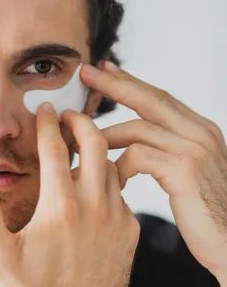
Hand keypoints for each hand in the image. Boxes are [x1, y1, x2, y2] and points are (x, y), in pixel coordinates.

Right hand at [0, 102, 139, 286]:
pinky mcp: (130, 232)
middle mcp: (94, 207)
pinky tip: (93, 187)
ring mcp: (117, 219)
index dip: (49, 123)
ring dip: (97, 150)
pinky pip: (122, 194)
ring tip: (80, 145)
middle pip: (95, 144)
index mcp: (60, 207)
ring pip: (112, 167)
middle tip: (69, 115)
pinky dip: (108, 181)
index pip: (56, 148)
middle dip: (82, 122)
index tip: (46, 108)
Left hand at [80, 60, 226, 283]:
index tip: (106, 70)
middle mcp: (201, 133)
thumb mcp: (190, 175)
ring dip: (104, 135)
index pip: (160, 97)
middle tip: (87, 73)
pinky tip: (112, 180)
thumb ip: (168, 153)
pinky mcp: (184, 169)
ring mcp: (194, 149)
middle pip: (150, 98)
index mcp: (202, 130)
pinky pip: (137, 156)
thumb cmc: (206, 216)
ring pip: (137, 127)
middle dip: (115, 84)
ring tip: (80, 142)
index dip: (131, 82)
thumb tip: (134, 142)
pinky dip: (118, 166)